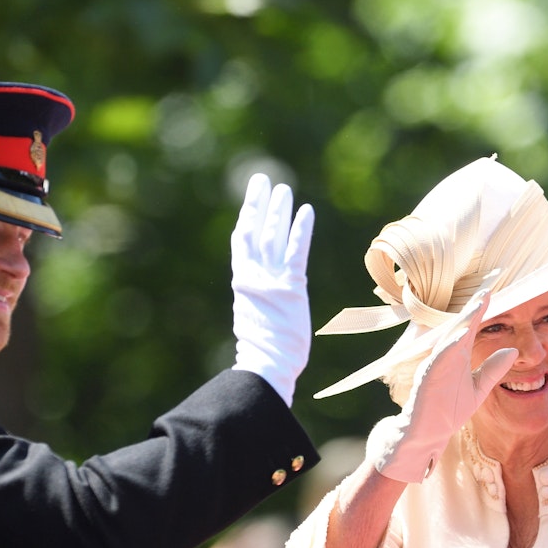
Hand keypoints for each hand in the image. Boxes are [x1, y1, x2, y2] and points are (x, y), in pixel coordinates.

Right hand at [231, 174, 314, 405]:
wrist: (265, 366)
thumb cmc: (263, 356)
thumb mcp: (256, 322)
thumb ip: (259, 306)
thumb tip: (264, 308)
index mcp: (243, 284)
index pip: (242, 244)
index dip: (246, 219)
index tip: (251, 201)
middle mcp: (253, 277)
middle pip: (253, 232)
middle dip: (257, 204)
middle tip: (262, 181)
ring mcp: (270, 280)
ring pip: (272, 236)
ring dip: (278, 210)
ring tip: (283, 189)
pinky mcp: (290, 287)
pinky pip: (295, 252)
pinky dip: (300, 230)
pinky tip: (305, 211)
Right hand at [371, 283, 516, 482]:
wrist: (426, 435)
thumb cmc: (447, 411)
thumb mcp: (478, 389)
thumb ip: (493, 370)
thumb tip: (512, 351)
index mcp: (458, 356)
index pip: (471, 327)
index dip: (481, 309)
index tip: (493, 291)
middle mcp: (446, 356)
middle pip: (460, 325)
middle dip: (474, 306)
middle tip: (489, 287)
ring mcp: (435, 365)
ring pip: (449, 337)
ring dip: (463, 320)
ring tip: (479, 303)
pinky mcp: (427, 378)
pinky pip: (439, 359)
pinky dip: (449, 347)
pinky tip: (461, 336)